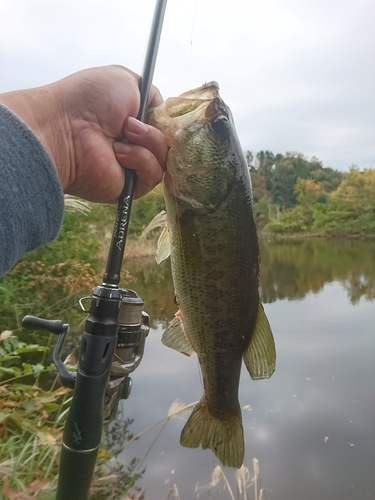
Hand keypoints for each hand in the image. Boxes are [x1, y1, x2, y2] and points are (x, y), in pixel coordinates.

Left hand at [0, 65, 167, 202]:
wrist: (65, 128)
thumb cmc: (90, 99)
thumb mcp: (126, 80)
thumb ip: (151, 93)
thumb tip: (162, 112)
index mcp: (131, 120)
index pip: (163, 125)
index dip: (167, 121)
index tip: (161, 114)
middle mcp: (132, 143)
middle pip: (168, 143)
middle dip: (156, 130)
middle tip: (131, 123)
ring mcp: (132, 166)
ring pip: (164, 158)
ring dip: (148, 142)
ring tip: (123, 134)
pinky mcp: (130, 187)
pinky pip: (153, 175)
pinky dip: (141, 160)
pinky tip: (118, 153)